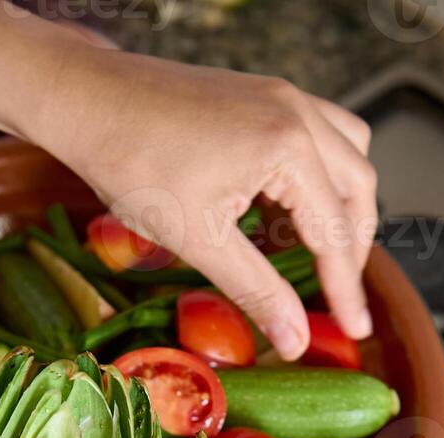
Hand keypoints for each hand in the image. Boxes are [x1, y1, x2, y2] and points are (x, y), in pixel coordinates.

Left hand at [24, 48, 377, 359]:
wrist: (85, 100)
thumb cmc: (131, 162)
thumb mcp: (197, 240)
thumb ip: (256, 291)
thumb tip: (296, 340)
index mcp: (288, 146)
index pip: (335, 231)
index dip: (345, 289)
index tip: (355, 330)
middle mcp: (297, 111)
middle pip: (357, 186)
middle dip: (353, 245)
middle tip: (337, 294)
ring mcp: (281, 95)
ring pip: (347, 150)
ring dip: (342, 202)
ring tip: (319, 249)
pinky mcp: (261, 92)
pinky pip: (315, 133)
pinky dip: (315, 174)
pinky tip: (283, 208)